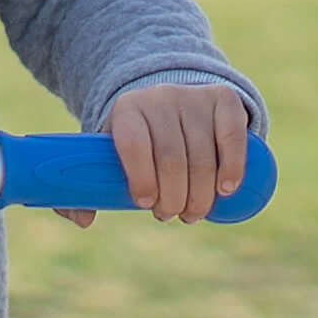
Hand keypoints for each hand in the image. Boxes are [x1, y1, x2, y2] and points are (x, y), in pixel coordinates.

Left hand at [86, 74, 255, 225]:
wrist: (171, 102)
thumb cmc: (137, 140)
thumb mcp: (110, 154)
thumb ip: (88, 188)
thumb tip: (84, 220)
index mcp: (127, 109)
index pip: (133, 144)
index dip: (141, 178)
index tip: (146, 204)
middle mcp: (161, 97)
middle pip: (172, 157)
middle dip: (174, 197)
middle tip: (170, 215)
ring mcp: (195, 97)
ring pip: (203, 155)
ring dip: (201, 195)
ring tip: (193, 213)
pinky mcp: (224, 99)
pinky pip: (232, 136)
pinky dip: (232, 167)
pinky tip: (225, 190)